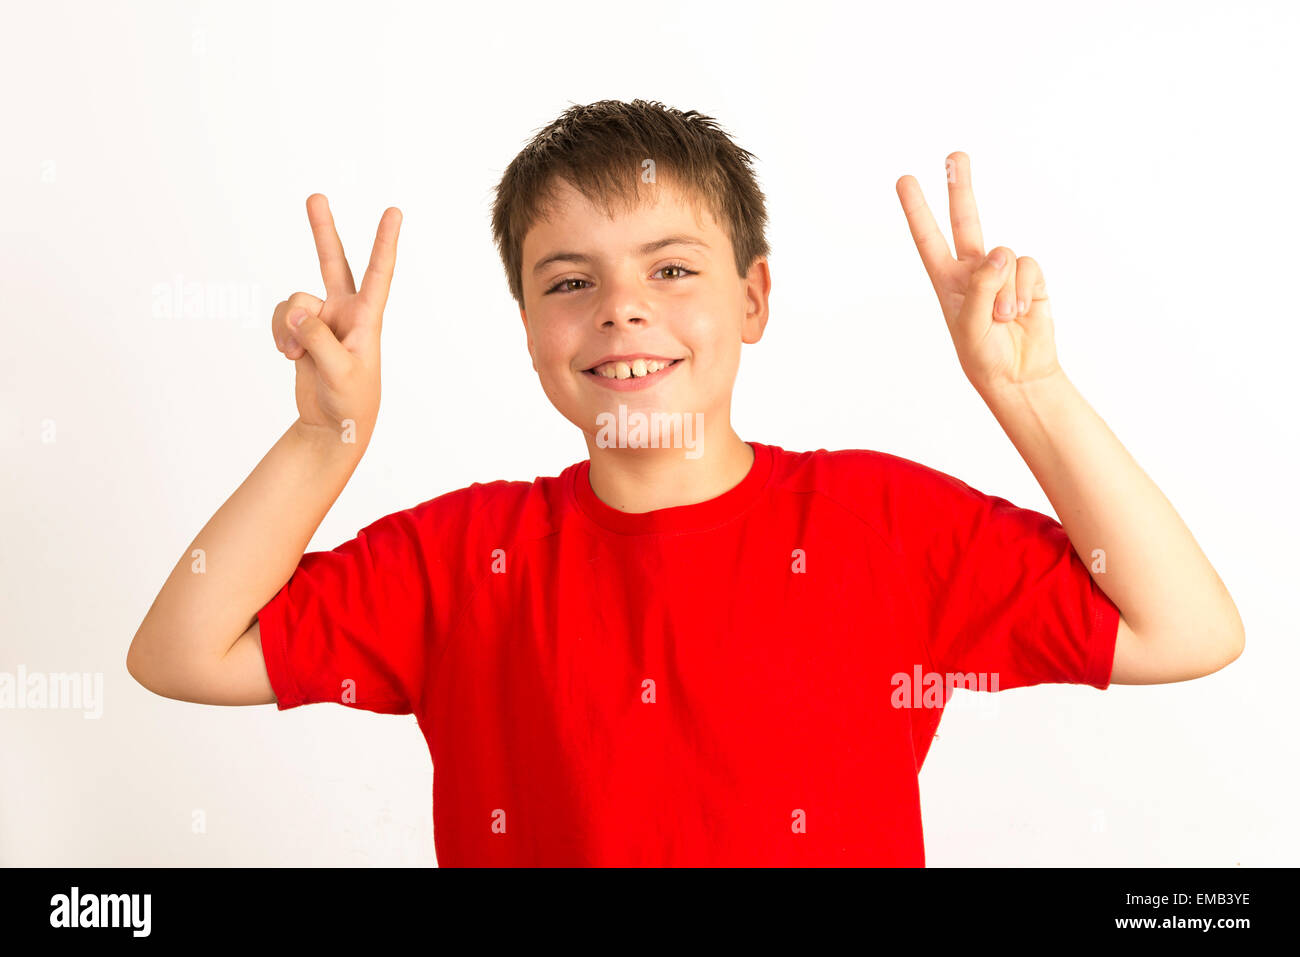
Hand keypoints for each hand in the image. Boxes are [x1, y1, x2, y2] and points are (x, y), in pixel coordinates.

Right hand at [271, 194, 401, 445]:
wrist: (333, 426)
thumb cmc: (350, 402)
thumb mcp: (339, 373)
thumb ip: (317, 339)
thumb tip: (296, 312)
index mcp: (367, 319)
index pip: (378, 274)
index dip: (385, 242)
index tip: (393, 212)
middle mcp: (346, 312)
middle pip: (333, 263)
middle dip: (323, 231)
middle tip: (315, 197)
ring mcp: (323, 320)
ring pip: (294, 301)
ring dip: (286, 325)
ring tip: (295, 354)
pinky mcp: (302, 331)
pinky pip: (280, 317)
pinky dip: (277, 333)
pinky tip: (288, 354)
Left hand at [896, 152, 1061, 396]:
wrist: (1019, 374)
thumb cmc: (984, 355)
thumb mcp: (970, 327)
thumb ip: (981, 289)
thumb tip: (1000, 253)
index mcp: (947, 280)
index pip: (928, 239)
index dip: (917, 210)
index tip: (904, 180)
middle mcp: (974, 269)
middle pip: (966, 219)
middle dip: (961, 187)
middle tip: (955, 155)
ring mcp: (1003, 271)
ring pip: (1005, 256)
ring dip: (1005, 292)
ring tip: (1002, 319)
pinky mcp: (1029, 277)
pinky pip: (1028, 266)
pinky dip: (1024, 290)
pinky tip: (1020, 312)